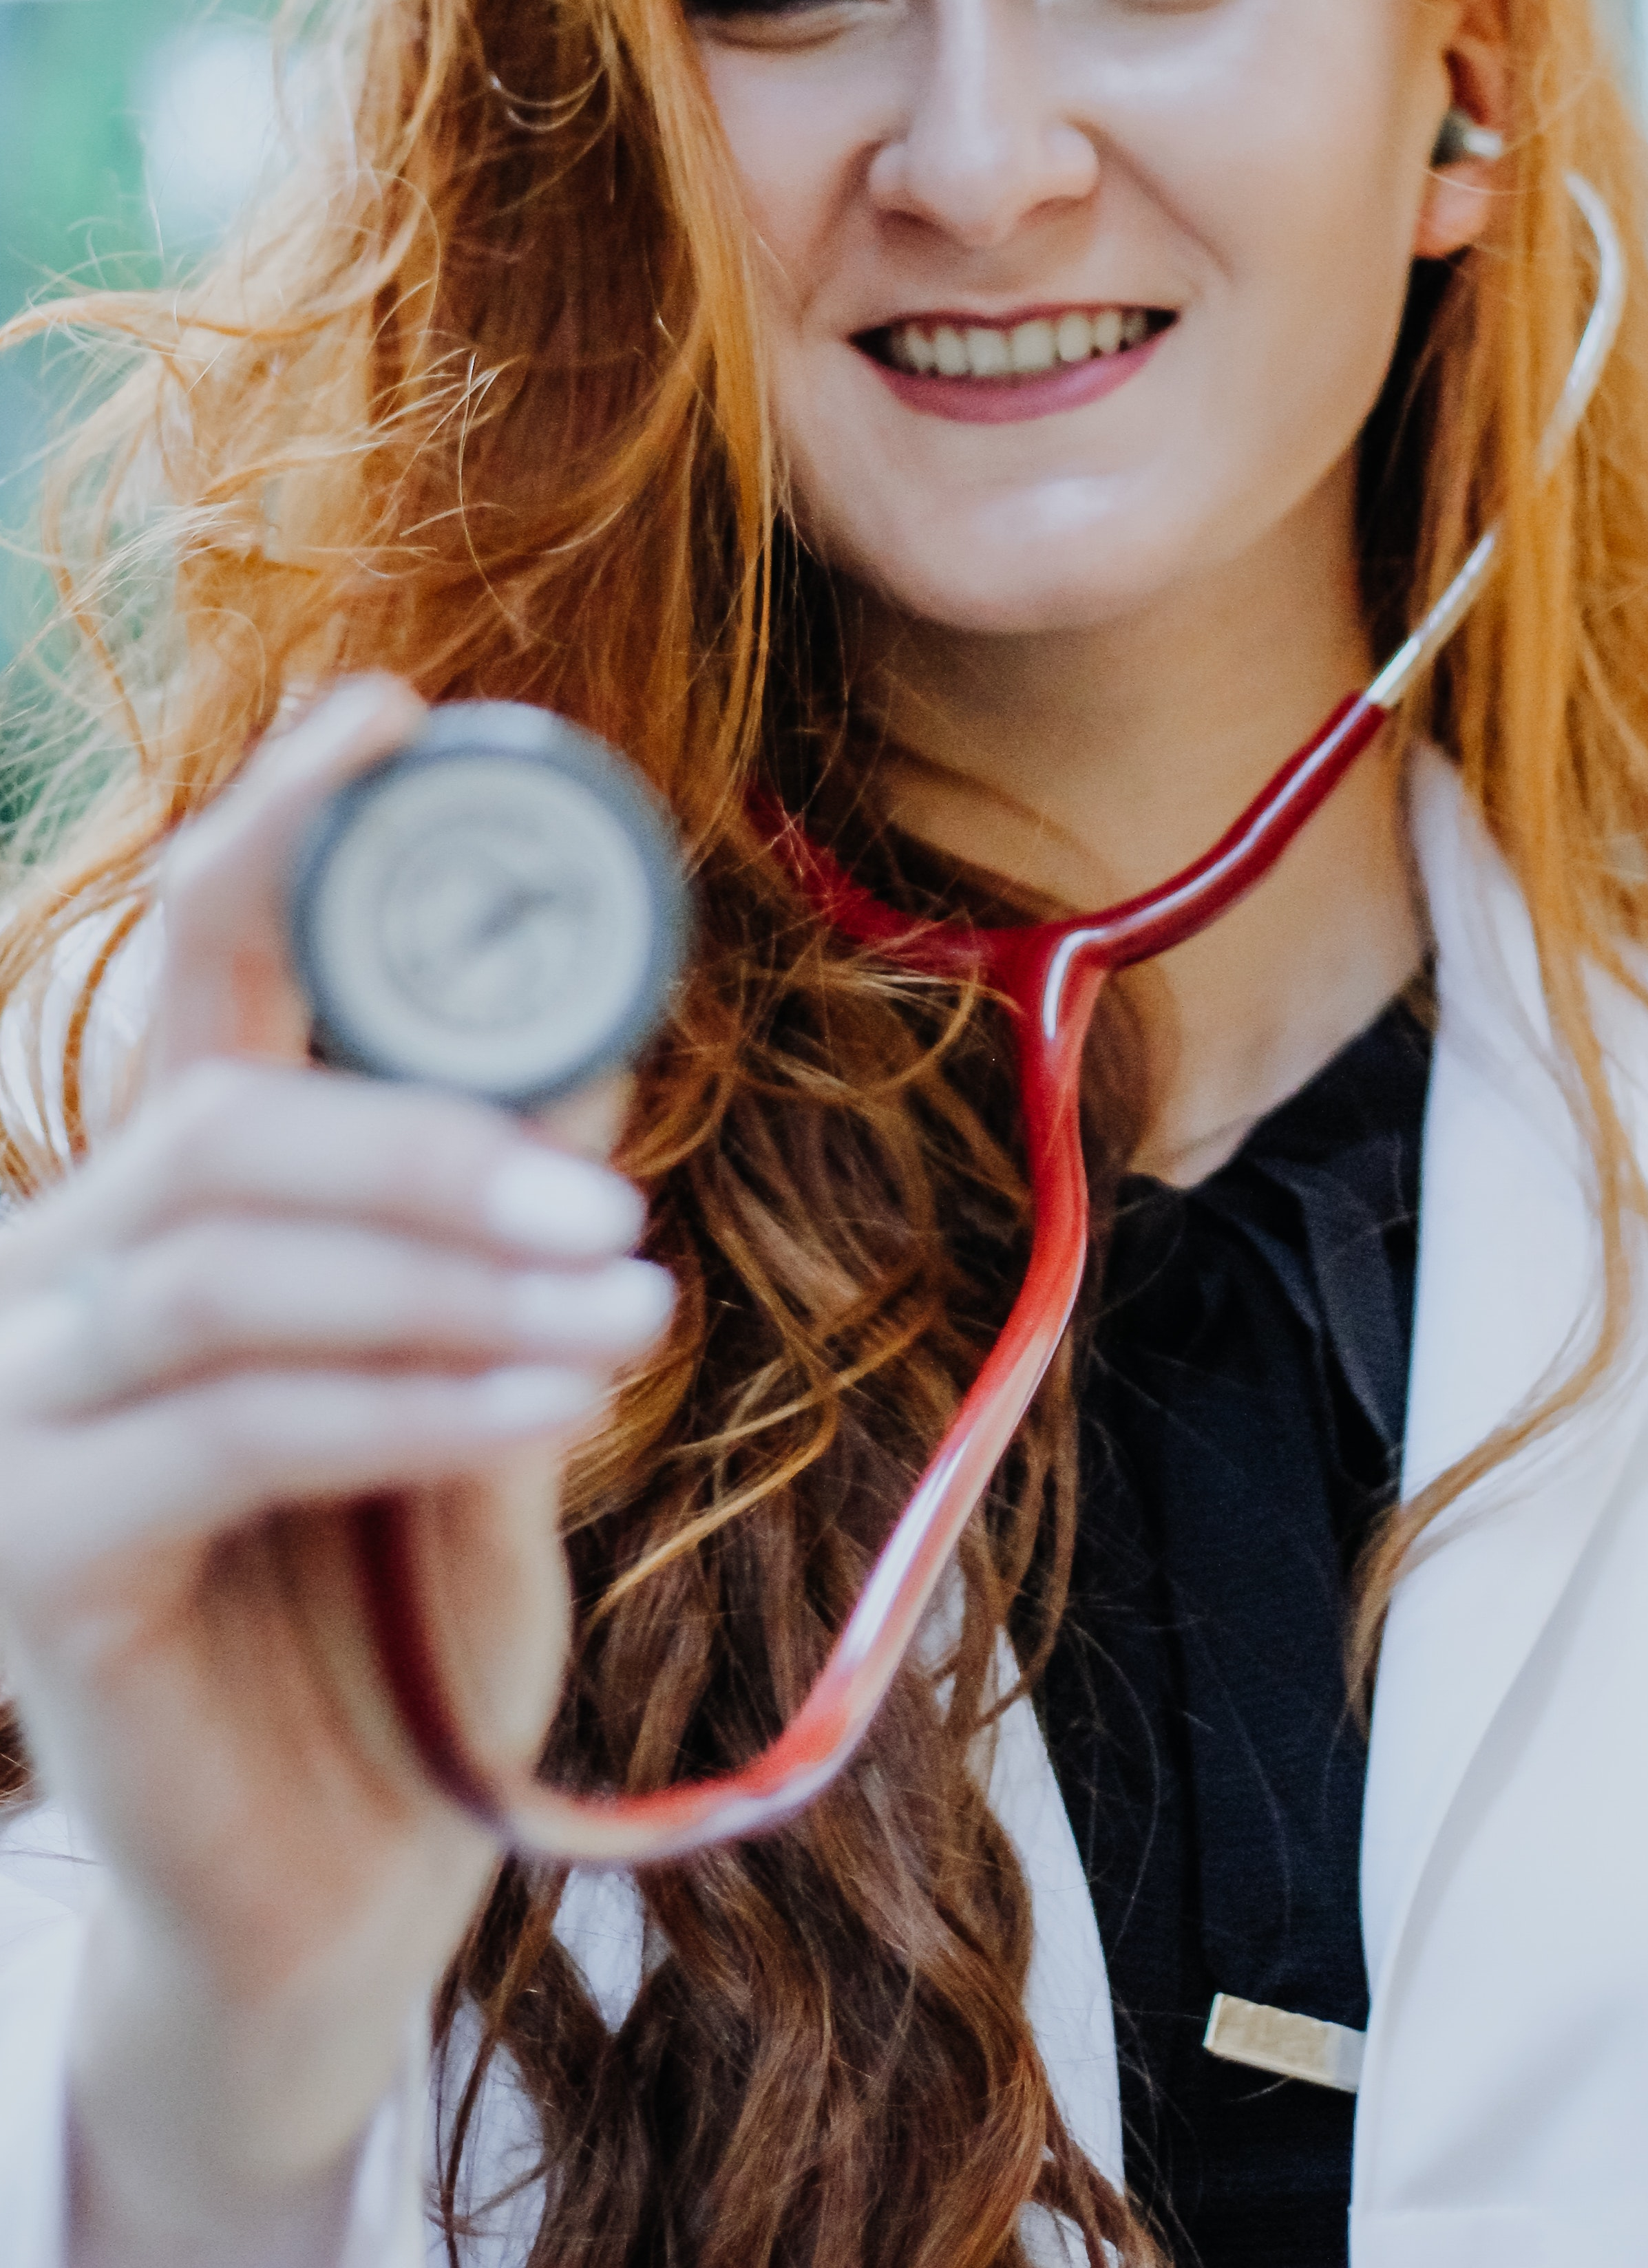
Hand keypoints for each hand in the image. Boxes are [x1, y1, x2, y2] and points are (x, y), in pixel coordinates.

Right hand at [0, 680, 673, 2255]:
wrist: (337, 1893)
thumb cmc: (406, 1616)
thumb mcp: (483, 1380)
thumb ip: (500, 1227)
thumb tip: (591, 1042)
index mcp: (163, 1201)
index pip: (198, 971)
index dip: (280, 829)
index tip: (395, 716)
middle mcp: (60, 1276)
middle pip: (221, 1113)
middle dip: (424, 1129)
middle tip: (603, 1192)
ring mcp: (23, 1412)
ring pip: (232, 1264)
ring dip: (447, 1272)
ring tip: (625, 1305)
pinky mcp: (39, 1554)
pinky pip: (245, 1428)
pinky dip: (415, 1402)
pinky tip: (548, 1409)